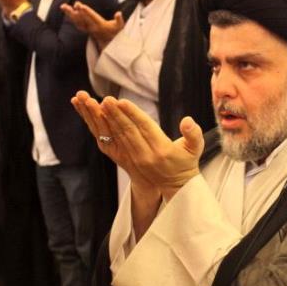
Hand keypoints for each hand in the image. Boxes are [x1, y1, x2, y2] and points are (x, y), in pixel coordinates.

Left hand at [60, 1, 122, 49]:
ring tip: (63, 6)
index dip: (86, 12)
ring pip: (77, 21)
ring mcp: (87, 29)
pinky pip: (76, 22)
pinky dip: (70, 16)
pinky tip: (66, 10)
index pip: (92, 17)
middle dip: (77, 11)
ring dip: (69, 14)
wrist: (109, 43)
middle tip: (72, 4)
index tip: (80, 6)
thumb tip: (119, 13)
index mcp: (100, 25)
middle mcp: (92, 27)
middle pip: (82, 19)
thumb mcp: (119, 26)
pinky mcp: (84, 29)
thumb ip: (119, 20)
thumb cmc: (115, 31)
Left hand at [71, 92, 203, 198]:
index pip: (145, 128)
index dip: (133, 114)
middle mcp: (144, 155)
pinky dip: (99, 127)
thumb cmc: (186, 162)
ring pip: (116, 135)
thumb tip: (188, 121)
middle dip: (115, 114)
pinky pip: (110, 141)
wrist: (175, 186)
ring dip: (103, 118)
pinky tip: (90, 113)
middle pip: (127, 131)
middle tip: (104, 99)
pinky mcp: (124, 159)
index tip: (122, 101)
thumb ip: (194, 134)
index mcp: (161, 150)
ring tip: (92, 103)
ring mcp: (132, 158)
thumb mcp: (196, 148)